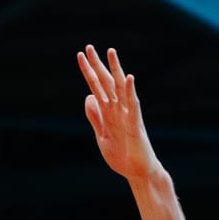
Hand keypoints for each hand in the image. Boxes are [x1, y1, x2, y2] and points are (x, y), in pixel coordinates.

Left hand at [77, 45, 161, 182]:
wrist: (138, 173)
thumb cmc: (123, 156)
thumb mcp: (102, 136)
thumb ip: (95, 117)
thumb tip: (88, 97)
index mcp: (108, 112)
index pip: (96, 87)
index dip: (88, 72)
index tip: (80, 56)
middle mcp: (118, 109)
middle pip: (106, 82)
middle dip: (97, 65)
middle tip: (89, 46)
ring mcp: (127, 115)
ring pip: (120, 89)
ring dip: (115, 70)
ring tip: (110, 52)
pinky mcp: (135, 125)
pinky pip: (133, 105)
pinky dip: (131, 92)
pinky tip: (129, 78)